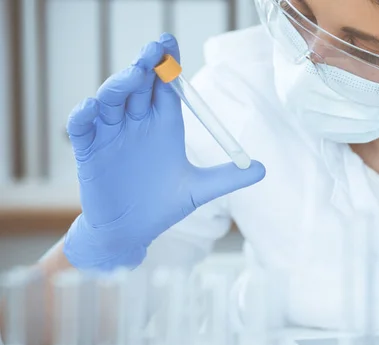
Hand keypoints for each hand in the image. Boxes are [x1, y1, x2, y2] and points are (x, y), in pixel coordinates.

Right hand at [64, 33, 264, 270]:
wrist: (132, 232)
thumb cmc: (163, 206)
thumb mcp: (199, 191)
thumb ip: (228, 178)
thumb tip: (263, 169)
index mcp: (163, 125)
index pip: (166, 87)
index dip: (168, 66)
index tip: (171, 45)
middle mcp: (137, 123)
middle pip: (138, 86)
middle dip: (145, 67)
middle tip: (155, 51)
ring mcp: (110, 135)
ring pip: (110, 101)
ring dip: (119, 86)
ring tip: (133, 77)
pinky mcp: (88, 152)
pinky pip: (81, 129)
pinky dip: (82, 116)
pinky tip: (91, 109)